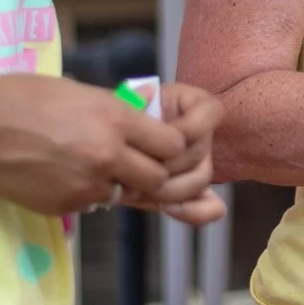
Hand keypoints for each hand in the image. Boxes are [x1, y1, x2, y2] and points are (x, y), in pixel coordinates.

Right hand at [0, 76, 193, 217]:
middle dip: (150, 173)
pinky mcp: (65, 205)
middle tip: (132, 163)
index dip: (169, 147)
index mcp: (116, 119)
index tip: (157, 144)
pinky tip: (62, 175)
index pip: (172, 145)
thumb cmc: (25, 98)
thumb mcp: (81, 94)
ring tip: (89, 166)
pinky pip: (91, 204)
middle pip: (157, 178)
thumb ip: (117, 114)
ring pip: (124, 194)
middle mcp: (108, 154)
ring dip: (117, 185)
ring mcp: (86, 184)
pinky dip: (86, 194)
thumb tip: (144, 123)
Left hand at [121, 83, 225, 224]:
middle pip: (201, 152)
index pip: (211, 113)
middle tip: (135, 170)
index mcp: (188, 106)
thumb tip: (151, 92)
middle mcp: (200, 135)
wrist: (92, 153)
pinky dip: (195, 212)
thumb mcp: (121, 108)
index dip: (190, 128)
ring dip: (170, 188)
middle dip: (168, 164)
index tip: (159, 135)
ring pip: (200, 180)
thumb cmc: (107, 124)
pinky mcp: (194, 194)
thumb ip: (138, 102)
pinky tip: (171, 210)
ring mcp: (198, 165)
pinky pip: (209, 206)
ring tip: (138, 189)